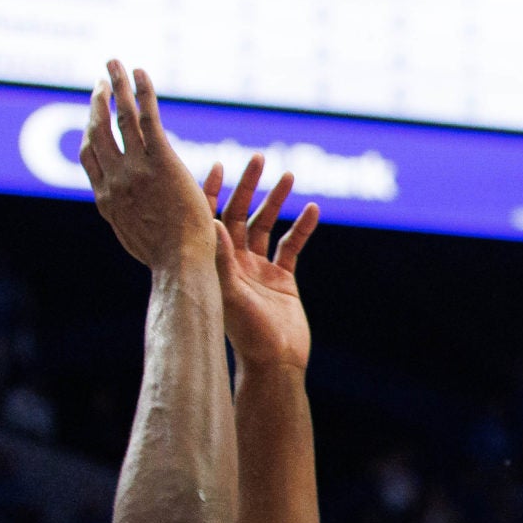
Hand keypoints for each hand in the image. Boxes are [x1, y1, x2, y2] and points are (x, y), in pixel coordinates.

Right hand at [79, 59, 215, 269]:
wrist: (180, 265)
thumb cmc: (166, 262)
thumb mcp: (136, 241)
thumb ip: (128, 218)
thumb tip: (123, 211)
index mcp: (107, 200)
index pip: (90, 158)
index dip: (89, 133)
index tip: (92, 116)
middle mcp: (115, 180)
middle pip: (98, 131)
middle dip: (96, 103)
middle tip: (100, 82)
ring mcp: (136, 169)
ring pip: (120, 118)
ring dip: (115, 86)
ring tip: (113, 64)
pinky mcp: (161, 161)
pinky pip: (148, 118)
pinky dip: (142, 92)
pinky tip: (140, 73)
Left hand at [211, 154, 317, 371]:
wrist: (276, 364)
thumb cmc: (247, 335)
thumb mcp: (231, 294)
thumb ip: (222, 258)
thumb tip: (212, 219)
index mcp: (216, 263)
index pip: (209, 218)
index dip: (210, 191)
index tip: (218, 165)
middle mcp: (234, 262)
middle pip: (238, 214)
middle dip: (248, 186)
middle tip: (259, 158)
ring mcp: (259, 269)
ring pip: (267, 225)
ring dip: (276, 200)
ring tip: (288, 175)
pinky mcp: (283, 279)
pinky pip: (293, 246)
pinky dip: (303, 228)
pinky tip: (313, 209)